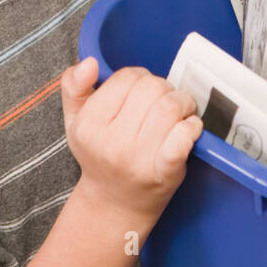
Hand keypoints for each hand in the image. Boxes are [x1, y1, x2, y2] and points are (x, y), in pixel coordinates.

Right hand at [60, 57, 202, 220]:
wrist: (115, 203)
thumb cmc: (99, 155)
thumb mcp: (75, 121)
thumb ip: (74, 87)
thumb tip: (89, 63)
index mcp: (89, 126)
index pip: (127, 77)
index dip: (139, 78)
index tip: (141, 92)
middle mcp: (112, 143)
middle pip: (152, 88)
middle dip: (163, 88)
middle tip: (163, 101)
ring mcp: (139, 159)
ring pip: (171, 106)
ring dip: (182, 103)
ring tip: (179, 112)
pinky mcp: (164, 172)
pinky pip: (184, 136)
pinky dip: (192, 126)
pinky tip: (189, 128)